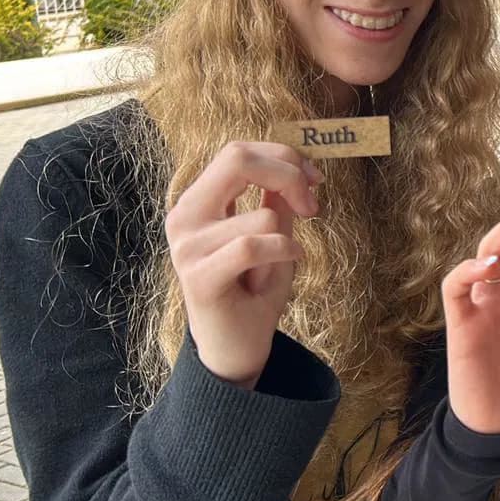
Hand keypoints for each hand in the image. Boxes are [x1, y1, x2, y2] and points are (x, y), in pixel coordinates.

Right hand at [163, 141, 321, 388]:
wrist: (235, 348)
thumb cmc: (253, 289)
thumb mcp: (271, 234)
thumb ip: (274, 198)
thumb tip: (292, 164)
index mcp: (198, 202)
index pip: (237, 152)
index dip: (283, 157)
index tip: (314, 181)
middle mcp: (184, 217)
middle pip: (237, 159)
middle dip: (288, 174)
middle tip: (313, 204)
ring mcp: (187, 247)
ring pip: (260, 215)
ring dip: (285, 240)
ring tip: (276, 264)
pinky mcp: (198, 278)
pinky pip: (254, 246)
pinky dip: (285, 252)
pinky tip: (290, 262)